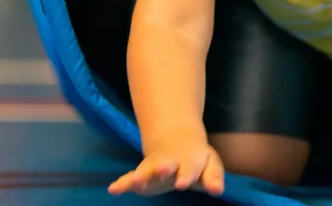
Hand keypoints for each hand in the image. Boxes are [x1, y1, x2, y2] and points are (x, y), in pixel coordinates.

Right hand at [108, 132, 224, 196]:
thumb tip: (217, 191)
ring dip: (140, 176)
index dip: (186, 175)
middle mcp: (171, 162)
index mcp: (190, 160)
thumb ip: (213, 177)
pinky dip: (123, 183)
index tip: (182, 183)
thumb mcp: (210, 164)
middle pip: (166, 165)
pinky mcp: (142, 174)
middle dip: (163, 168)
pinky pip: (131, 178)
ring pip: (146, 170)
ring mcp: (155, 167)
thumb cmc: (197, 159)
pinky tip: (113, 190)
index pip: (189, 169)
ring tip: (134, 182)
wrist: (177, 140)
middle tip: (162, 171)